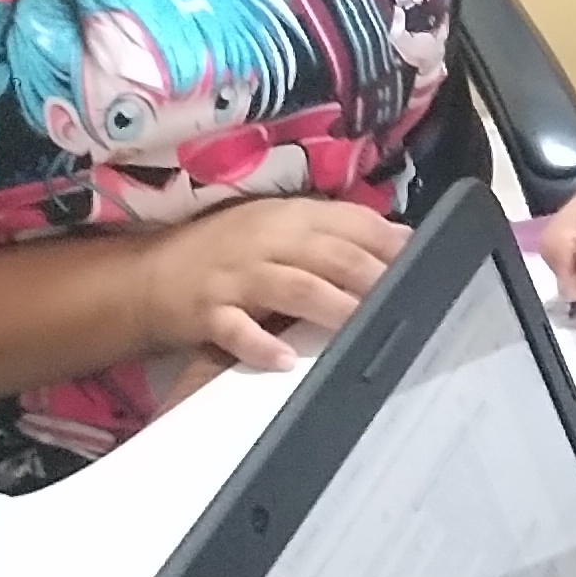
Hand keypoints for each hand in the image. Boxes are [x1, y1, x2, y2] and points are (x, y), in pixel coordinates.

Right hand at [130, 197, 407, 371]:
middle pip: (330, 255)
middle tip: (407, 301)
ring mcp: (237, 277)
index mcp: (289, 217)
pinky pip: (236, 329)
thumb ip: (338, 230)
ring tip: (362, 327)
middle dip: (371, 276)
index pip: (350, 223)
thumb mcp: (280, 227)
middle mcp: (266, 241)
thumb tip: (403, 237)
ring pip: (294, 288)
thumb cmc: (226, 251)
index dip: (388, 243)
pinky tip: (285, 359)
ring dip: (332, 307)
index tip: (427, 265)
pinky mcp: (208, 312)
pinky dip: (260, 343)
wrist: (148, 274)